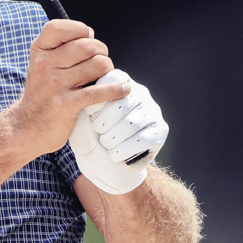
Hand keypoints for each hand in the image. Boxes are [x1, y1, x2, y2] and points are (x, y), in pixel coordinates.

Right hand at [10, 20, 127, 158]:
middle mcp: (44, 65)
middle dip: (102, 52)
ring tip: (104, 76)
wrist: (28, 126)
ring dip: (108, 70)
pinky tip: (123, 89)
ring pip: (97, 65)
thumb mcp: (41, 63)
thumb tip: (90, 36)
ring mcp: (54, 84)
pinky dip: (116, 89)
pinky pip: (98, 92)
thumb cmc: (42, 92)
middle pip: (86, 46)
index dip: (78, 29)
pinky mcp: (66, 104)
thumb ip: (60, 48)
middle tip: (102, 62)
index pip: (58, 28)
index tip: (88, 36)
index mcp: (39, 51)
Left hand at [69, 69, 168, 194]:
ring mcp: (152, 111)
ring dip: (114, 136)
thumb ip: (86, 103)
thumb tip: (88, 95)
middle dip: (106, 119)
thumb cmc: (90, 133)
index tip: (89, 111)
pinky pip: (143, 139)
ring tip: (105, 142)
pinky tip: (114, 154)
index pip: (112, 80)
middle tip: (97, 130)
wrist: (105, 162)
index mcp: (119, 82)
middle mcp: (140, 92)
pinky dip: (125, 149)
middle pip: (123, 102)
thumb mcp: (82, 117)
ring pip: (132, 123)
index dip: (99, 96)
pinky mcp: (160, 130)